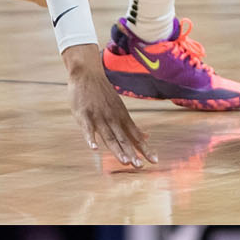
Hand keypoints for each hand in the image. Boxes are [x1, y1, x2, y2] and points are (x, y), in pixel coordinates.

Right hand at [66, 51, 155, 166]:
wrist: (88, 74)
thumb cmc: (103, 93)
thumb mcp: (120, 108)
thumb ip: (131, 126)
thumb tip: (147, 136)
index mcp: (122, 118)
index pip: (136, 137)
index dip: (145, 149)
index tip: (155, 161)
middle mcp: (113, 119)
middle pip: (124, 139)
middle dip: (132, 153)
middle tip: (139, 166)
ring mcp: (99, 117)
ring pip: (109, 136)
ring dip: (117, 149)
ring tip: (124, 162)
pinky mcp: (84, 115)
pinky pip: (88, 129)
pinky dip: (91, 139)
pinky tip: (94, 149)